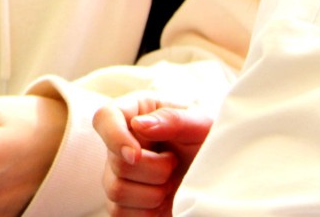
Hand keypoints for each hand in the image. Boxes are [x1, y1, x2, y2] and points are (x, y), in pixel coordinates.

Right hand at [93, 93, 212, 215]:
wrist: (215, 175)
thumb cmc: (205, 142)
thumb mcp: (199, 123)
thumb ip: (172, 118)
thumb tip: (138, 124)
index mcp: (135, 112)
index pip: (104, 118)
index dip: (114, 137)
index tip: (136, 154)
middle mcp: (121, 142)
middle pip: (117, 162)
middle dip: (154, 170)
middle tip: (175, 163)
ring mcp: (118, 174)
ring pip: (116, 190)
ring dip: (153, 192)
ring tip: (171, 181)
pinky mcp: (123, 202)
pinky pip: (120, 213)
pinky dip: (147, 212)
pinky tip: (163, 200)